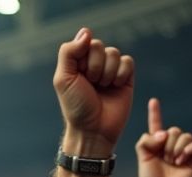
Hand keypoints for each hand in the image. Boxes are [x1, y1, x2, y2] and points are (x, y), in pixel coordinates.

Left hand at [53, 28, 135, 154]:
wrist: (94, 130)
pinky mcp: (126, 77)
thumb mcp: (63, 79)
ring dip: (107, 73)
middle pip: (99, 46)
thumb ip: (69, 52)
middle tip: (91, 84)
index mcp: (77, 62)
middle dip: (95, 67)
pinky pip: (128, 62)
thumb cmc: (76, 107)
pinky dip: (121, 74)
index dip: (83, 59)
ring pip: (114, 53)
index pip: (85, 42)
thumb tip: (86, 31)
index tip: (79, 76)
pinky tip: (115, 87)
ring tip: (102, 88)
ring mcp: (110, 69)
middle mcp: (93, 63)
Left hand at [136, 99, 191, 176]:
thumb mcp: (142, 157)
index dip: (155, 113)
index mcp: (157, 145)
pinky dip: (188, 150)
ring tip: (172, 162)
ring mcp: (184, 152)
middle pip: (174, 130)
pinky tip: (180, 160)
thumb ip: (146, 140)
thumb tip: (164, 134)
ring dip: (176, 148)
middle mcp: (171, 146)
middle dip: (168, 143)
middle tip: (164, 159)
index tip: (153, 101)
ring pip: (185, 136)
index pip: (156, 125)